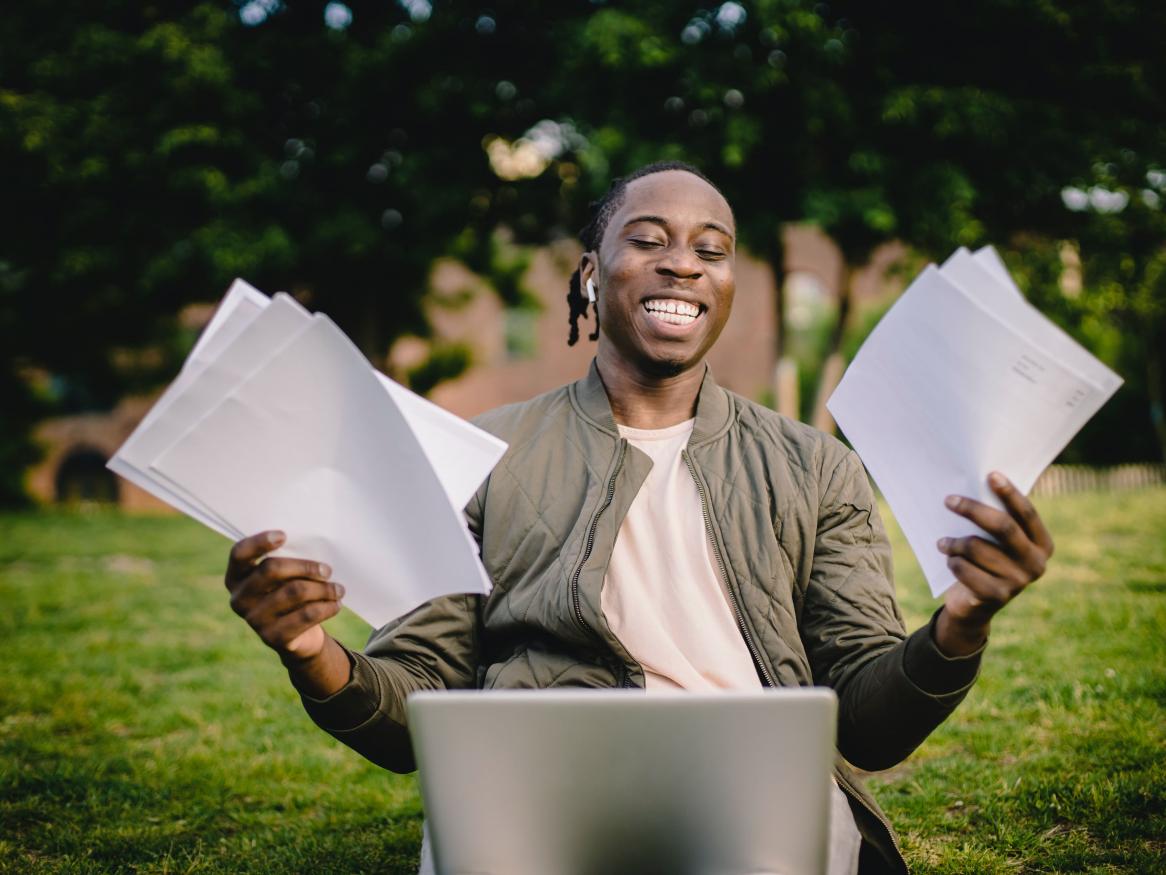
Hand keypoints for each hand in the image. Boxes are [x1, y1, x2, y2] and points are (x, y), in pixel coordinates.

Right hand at [225, 530, 344, 661]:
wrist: (299, 636)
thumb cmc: (291, 593)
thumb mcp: (285, 576)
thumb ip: (288, 560)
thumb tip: (314, 545)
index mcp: (236, 577)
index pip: (239, 553)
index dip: (259, 542)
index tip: (284, 535)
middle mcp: (239, 599)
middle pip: (271, 569)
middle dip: (305, 566)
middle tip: (327, 570)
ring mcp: (254, 620)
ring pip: (294, 591)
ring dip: (323, 588)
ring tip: (338, 589)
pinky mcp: (272, 638)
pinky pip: (306, 615)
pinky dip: (326, 607)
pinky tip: (336, 604)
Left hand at [935, 472, 1054, 655]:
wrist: (974, 606)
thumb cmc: (985, 561)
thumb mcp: (996, 542)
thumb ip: (998, 519)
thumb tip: (977, 482)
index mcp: (1043, 545)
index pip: (1027, 513)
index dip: (1010, 493)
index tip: (990, 474)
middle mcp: (1037, 564)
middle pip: (1003, 527)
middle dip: (973, 510)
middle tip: (949, 500)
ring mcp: (1018, 582)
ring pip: (977, 547)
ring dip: (953, 542)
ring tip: (942, 542)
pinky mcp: (997, 597)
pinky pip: (964, 568)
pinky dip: (952, 562)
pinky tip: (950, 561)